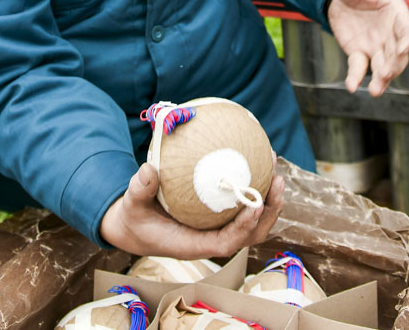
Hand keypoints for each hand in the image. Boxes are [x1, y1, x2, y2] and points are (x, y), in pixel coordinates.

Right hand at [100, 162, 283, 258]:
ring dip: (268, 201)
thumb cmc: (135, 218)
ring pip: (252, 223)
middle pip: (250, 235)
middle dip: (268, 212)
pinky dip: (254, 190)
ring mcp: (217, 230)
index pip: (226, 243)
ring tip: (276, 172)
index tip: (255, 207)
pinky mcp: (218, 219)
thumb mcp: (132, 205)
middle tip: (277, 182)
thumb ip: (139, 189)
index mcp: (193, 245)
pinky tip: (257, 164)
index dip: (243, 228)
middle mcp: (211, 240)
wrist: (135, 226)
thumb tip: (148, 169)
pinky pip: (241, 207)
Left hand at [326, 0, 408, 95]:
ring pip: (382, 66)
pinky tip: (351, 86)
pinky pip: (359, 68)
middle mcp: (390, 35)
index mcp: (397, 15)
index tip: (404, 49)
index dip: (407, 40)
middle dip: (393, 65)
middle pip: (398, 55)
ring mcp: (376, 47)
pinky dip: (356, 77)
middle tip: (386, 74)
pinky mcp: (359, 53)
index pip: (408, 31)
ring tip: (375, 91)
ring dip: (381, 79)